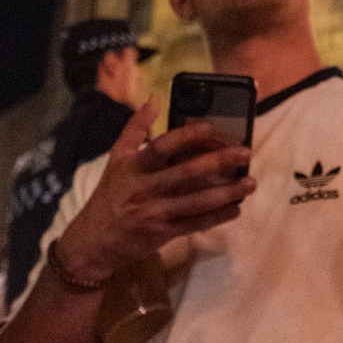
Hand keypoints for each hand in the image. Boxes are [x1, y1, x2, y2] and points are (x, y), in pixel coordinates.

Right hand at [58, 102, 256, 282]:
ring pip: (196, 202)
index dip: (187, 135)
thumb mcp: (116, 158)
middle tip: (245, 153)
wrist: (93, 242)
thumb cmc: (109, 195)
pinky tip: (236, 208)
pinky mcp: (163, 234)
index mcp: (135, 167)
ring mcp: (156, 214)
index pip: (162, 146)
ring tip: (249, 183)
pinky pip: (195, 224)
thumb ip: (135, 128)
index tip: (211, 127)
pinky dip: (217, 217)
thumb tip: (153, 99)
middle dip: (219, 162)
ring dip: (226, 192)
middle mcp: (146, 189)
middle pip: (187, 173)